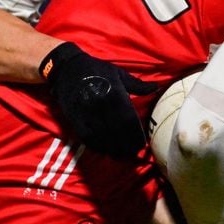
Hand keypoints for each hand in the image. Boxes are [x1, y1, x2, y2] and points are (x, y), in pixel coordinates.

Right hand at [39, 42, 157, 157]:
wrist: (67, 68)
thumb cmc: (96, 70)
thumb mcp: (118, 73)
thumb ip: (138, 85)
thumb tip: (156, 88)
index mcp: (115, 93)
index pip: (129, 121)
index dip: (136, 135)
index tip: (141, 143)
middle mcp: (101, 105)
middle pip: (117, 132)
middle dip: (126, 145)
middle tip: (132, 152)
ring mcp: (87, 113)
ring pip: (103, 138)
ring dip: (112, 149)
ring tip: (120, 155)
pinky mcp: (75, 118)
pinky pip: (87, 138)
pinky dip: (96, 146)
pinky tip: (104, 149)